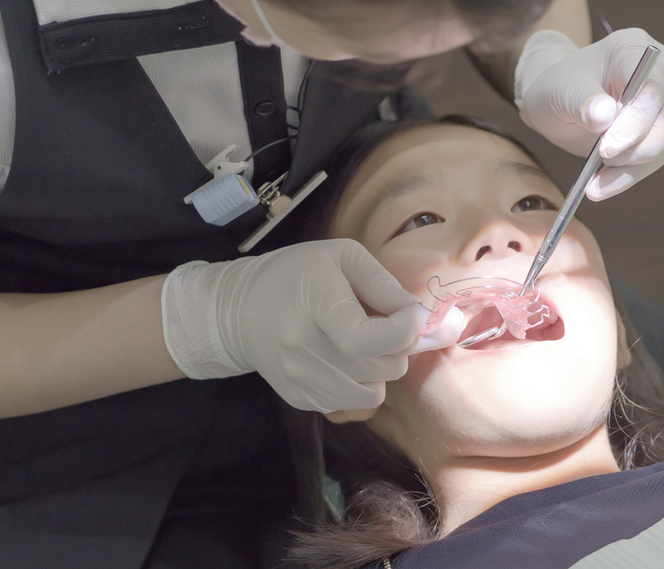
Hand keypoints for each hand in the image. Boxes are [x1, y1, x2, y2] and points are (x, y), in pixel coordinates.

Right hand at [161, 239, 458, 412]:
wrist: (238, 313)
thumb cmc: (297, 275)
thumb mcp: (343, 258)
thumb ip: (386, 285)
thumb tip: (425, 318)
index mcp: (315, 305)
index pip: (367, 339)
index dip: (403, 330)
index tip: (411, 313)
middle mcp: (303, 348)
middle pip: (382, 368)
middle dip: (399, 347)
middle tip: (386, 325)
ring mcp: (300, 380)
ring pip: (374, 393)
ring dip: (381, 370)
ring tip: (363, 344)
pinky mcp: (300, 400)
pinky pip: (354, 405)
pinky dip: (361, 384)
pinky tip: (345, 360)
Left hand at [513, 28, 663, 199]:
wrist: (559, 99)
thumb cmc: (558, 86)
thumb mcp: (559, 90)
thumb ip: (582, 102)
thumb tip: (605, 118)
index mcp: (634, 48)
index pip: (652, 86)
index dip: (636, 120)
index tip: (607, 147)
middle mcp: (661, 71)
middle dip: (643, 146)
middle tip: (607, 163)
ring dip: (634, 167)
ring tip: (596, 184)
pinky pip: (656, 157)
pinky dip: (630, 176)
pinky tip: (601, 187)